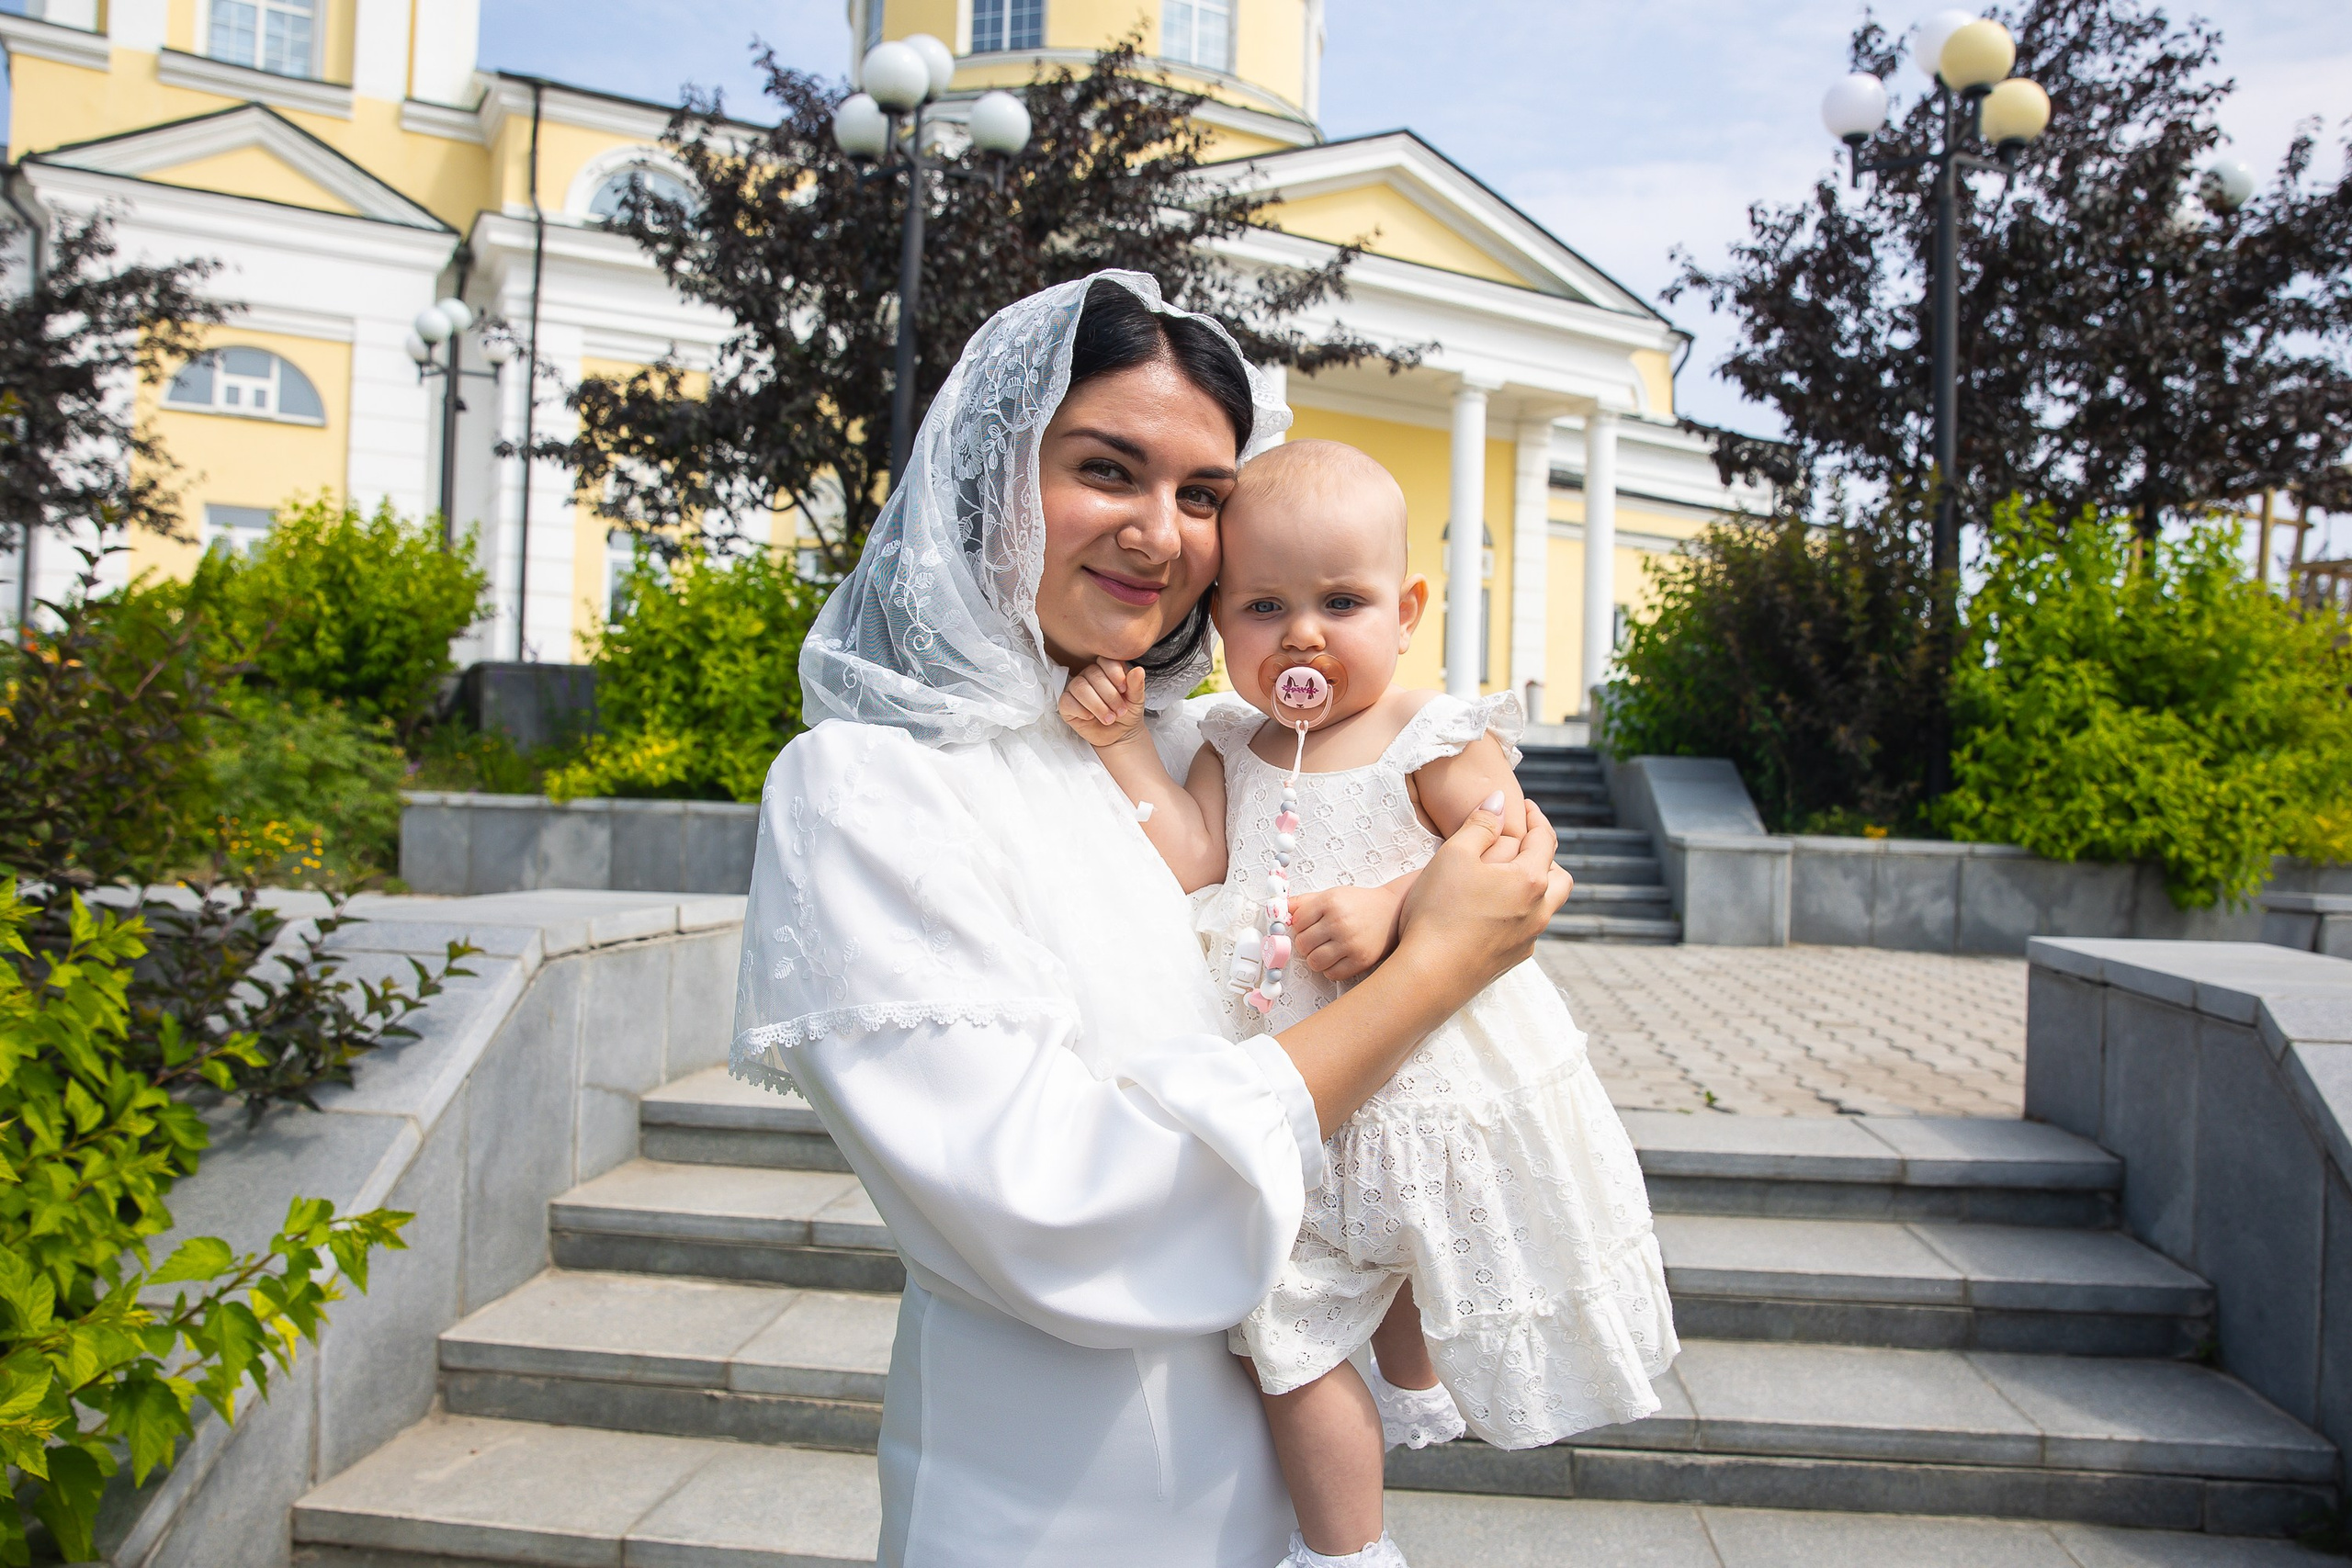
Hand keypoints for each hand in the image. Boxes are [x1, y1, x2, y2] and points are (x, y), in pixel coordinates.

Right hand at [1057, 659, 1146, 750]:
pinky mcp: (1066, 704)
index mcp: (1106, 669)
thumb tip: (1139, 670)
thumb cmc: (1126, 713)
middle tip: (1120, 712)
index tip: (1123, 689)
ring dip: (1097, 705)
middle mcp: (1089, 675)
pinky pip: (1067, 701)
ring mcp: (1075, 688)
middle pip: (1093, 674)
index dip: (1114, 673)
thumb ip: (1136, 685)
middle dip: (1109, 695)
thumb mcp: (1136, 699)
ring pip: (1080, 687)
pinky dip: (1080, 710)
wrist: (1120, 735)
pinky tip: (1091, 718)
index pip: (1105, 661)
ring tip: (1109, 719)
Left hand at [1289, 882, 1405, 981]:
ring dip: (1316, 959)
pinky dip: (1330, 969)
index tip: (1309, 926)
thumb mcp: (1332, 894)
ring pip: (1314, 962)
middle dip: (1306, 944)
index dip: (1300, 927)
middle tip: (1317, 940)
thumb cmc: (1359, 903)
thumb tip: (1280, 909)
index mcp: (1330, 902)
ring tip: (1325, 950)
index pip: (1297, 922)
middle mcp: (1339, 922)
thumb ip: (1305, 902)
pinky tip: (1337, 958)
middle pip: (1302, 944)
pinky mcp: (1361, 960)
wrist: (1394, 911)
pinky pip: (1332, 974)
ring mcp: (1350, 943)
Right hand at [1395, 795, 1570, 993]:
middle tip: (1524, 845)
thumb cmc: (1438, 910)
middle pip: (1560, 877)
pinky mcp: (1513, 961)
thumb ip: (1480, 824)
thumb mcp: (1453, 855)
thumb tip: (1500, 800)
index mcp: (1530, 880)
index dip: (1536, 818)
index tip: (1525, 807)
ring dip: (1536, 887)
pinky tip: (1494, 913)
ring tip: (1509, 878)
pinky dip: (1521, 913)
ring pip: (1547, 906)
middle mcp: (1539, 911)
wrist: (1428, 977)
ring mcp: (1528, 940)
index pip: (1545, 840)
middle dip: (1546, 857)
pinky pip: (1528, 929)